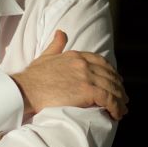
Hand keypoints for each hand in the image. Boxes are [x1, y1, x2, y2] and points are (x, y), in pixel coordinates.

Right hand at [11, 30, 128, 119]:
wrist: (25, 89)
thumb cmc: (32, 77)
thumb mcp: (45, 56)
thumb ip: (56, 45)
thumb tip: (61, 32)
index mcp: (76, 56)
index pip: (101, 62)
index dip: (111, 73)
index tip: (115, 81)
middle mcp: (84, 64)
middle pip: (110, 75)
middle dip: (118, 88)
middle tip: (122, 98)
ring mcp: (86, 77)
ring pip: (112, 88)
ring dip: (120, 100)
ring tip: (122, 110)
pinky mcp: (87, 91)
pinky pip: (108, 99)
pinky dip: (116, 107)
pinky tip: (117, 114)